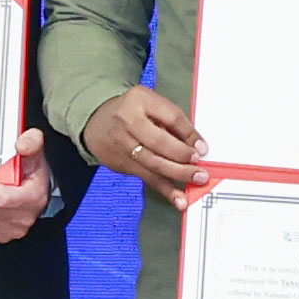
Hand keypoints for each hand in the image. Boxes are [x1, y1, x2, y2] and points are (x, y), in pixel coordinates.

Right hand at [80, 88, 206, 199]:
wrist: (96, 123)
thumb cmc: (132, 112)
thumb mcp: (150, 105)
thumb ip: (171, 121)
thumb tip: (196, 145)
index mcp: (140, 100)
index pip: (171, 117)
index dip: (189, 134)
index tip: (202, 148)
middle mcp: (128, 121)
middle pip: (160, 142)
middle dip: (183, 156)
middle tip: (201, 167)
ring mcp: (122, 143)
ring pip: (154, 163)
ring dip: (178, 174)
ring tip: (197, 179)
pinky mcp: (121, 163)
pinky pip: (147, 178)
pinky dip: (165, 189)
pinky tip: (178, 198)